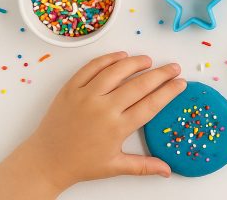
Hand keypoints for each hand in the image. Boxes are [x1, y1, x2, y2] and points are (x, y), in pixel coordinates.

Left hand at [0, 52, 185, 198]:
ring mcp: (86, 96)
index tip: (181, 83)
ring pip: (116, 71)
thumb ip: (144, 166)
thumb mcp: (114, 166)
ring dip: (136, 62)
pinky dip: (108, 59)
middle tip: (174, 67)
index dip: (169, 91)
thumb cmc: (80, 164)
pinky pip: (91, 67)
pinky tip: (121, 56)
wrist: (45, 161)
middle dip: (161, 74)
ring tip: (148, 60)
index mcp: (117, 128)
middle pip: (139, 85)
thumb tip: (168, 171)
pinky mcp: (70, 89)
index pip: (151, 104)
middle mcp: (103, 109)